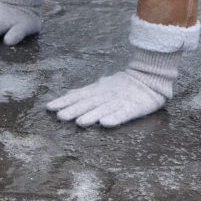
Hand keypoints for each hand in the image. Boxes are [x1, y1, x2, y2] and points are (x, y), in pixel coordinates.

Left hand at [46, 71, 167, 126]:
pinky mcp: (134, 108)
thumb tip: (68, 93)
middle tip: (60, 116)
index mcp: (99, 90)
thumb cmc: (124, 84)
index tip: (49, 107)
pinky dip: (115, 118)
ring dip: (91, 115)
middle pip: (89, 103)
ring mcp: (120, 102)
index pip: (79, 96)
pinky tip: (105, 123)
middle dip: (75, 109)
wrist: (150, 76)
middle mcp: (106, 96)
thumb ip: (86, 91)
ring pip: (104, 109)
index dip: (64, 101)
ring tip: (79, 122)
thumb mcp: (103, 85)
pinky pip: (124, 114)